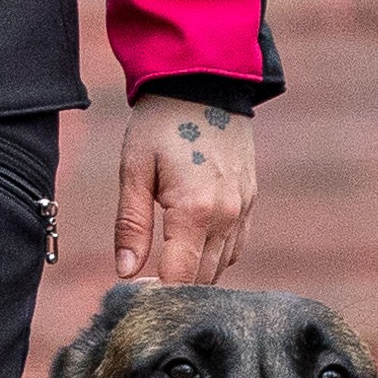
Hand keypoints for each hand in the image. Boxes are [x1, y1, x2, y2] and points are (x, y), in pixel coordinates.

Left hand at [115, 93, 255, 284]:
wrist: (204, 82)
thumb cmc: (161, 123)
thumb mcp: (134, 170)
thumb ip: (131, 225)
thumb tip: (126, 273)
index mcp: (195, 211)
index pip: (179, 278)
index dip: (156, 294)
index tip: (134, 295)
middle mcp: (227, 216)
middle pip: (202, 278)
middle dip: (174, 288)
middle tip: (143, 282)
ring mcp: (244, 209)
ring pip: (222, 266)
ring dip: (195, 274)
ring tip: (165, 267)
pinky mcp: (250, 200)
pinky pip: (236, 246)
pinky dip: (215, 256)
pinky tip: (192, 247)